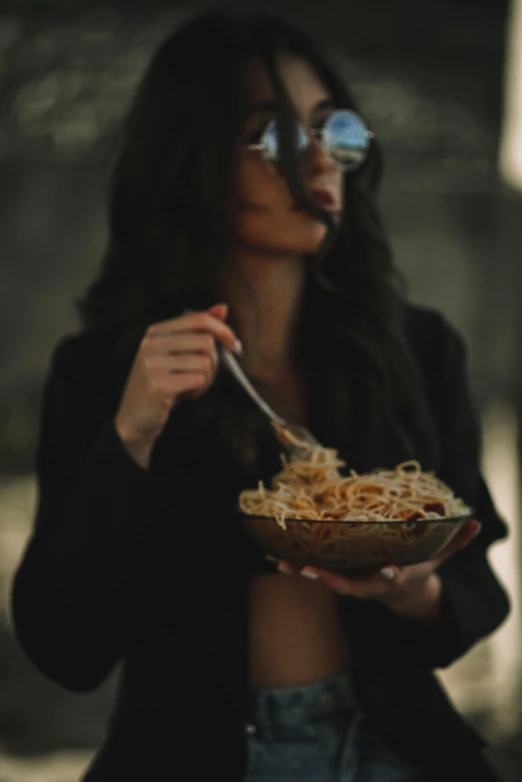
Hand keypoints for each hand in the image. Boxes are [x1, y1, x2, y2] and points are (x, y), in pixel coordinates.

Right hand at [114, 303, 240, 467]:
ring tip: (189, 387)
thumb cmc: (160, 385)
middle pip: (206, 342)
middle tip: (201, 377)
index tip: (234, 345)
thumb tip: (222, 308)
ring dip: (206, 379)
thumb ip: (198, 331)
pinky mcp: (158, 384)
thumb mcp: (176, 354)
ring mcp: (153, 363)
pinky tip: (184, 396)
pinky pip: (198, 380)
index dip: (223, 330)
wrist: (133, 420)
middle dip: (213, 363)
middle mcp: (151, 343)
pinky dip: (199, 390)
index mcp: (156, 331)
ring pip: (205, 362)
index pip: (199, 319)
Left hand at [269, 519, 480, 623]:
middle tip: (307, 570)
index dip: (390, 574)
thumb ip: (455, 541)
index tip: (388, 570)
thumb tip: (475, 523)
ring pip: (324, 579)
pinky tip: (272, 555)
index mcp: (394, 576)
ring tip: (278, 562)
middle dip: (327, 579)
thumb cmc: (418, 568)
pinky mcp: (337, 577)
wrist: (401, 594)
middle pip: (347, 584)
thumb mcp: (438, 557)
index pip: (393, 577)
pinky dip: (294, 564)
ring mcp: (351, 582)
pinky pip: (314, 572)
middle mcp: (369, 583)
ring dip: (300, 571)